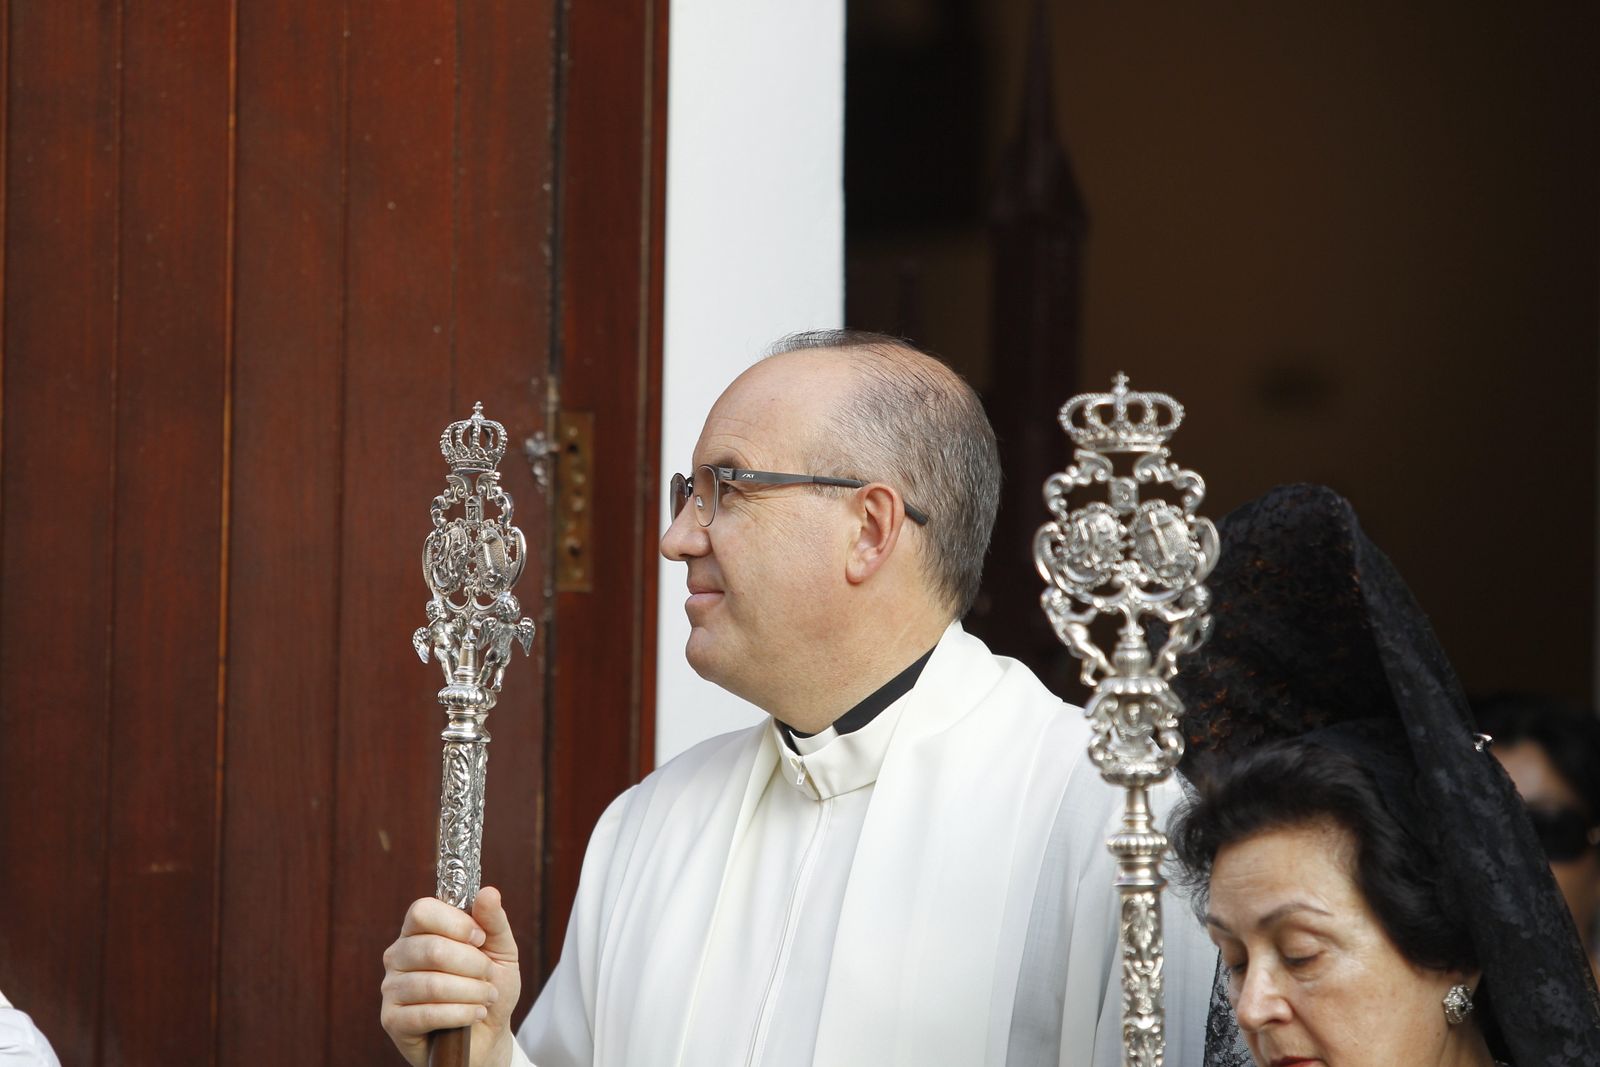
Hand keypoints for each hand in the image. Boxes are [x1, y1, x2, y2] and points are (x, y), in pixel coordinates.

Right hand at [380, 887, 522, 1066]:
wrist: (487, 1033)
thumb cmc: (489, 986)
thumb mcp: (501, 950)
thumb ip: (493, 921)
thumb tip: (488, 892)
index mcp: (419, 931)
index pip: (422, 911)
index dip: (456, 923)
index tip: (480, 939)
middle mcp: (398, 955)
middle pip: (431, 948)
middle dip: (472, 965)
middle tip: (489, 976)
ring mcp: (391, 988)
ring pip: (431, 983)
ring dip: (470, 992)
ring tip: (486, 997)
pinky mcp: (392, 1020)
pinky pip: (426, 1013)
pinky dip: (460, 1014)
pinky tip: (475, 1015)